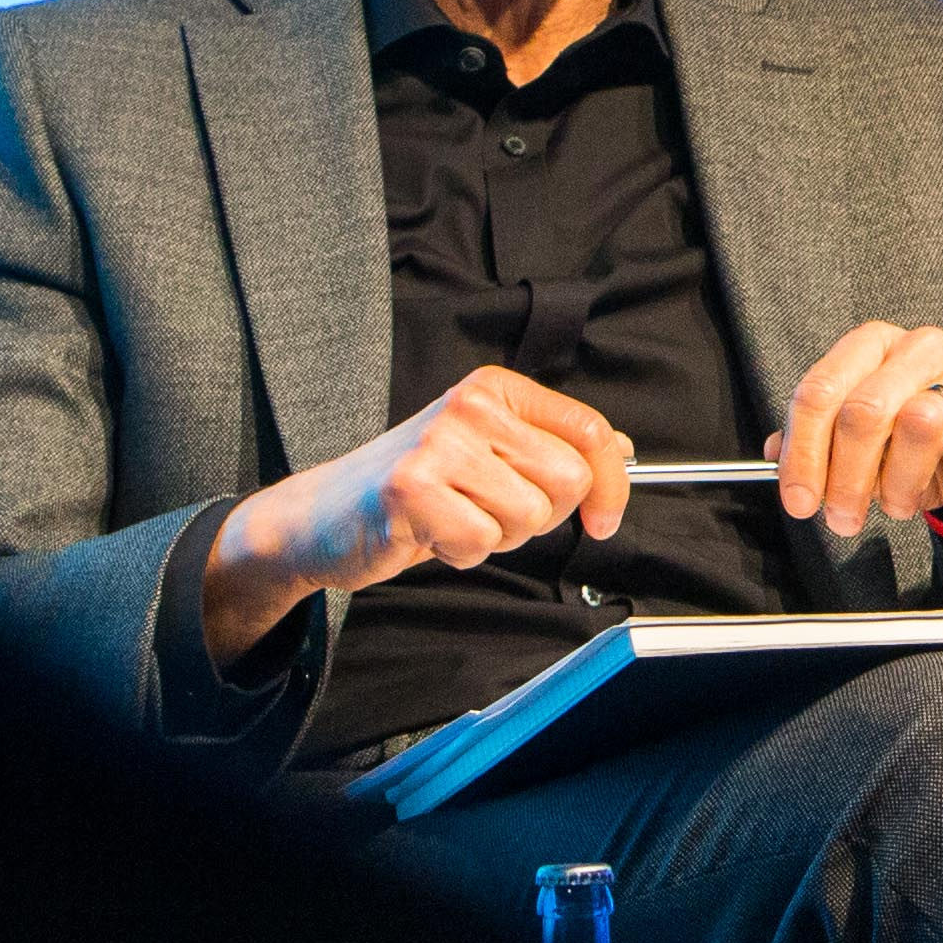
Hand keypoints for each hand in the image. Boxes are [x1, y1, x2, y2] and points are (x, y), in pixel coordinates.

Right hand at [199, 365, 630, 664]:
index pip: (590, 432)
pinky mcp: (412, 486)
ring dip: (497, 535)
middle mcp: (471, 405)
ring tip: (454, 517)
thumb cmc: (415, 488)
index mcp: (496, 389)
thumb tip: (620, 451)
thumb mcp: (489, 452)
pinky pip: (482, 541)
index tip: (602, 521)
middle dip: (540, 516)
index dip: (610, 486)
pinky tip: (429, 533)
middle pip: (568, 480)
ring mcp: (440, 442)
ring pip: (529, 516)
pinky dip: (461, 553)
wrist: (323, 515)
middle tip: (489, 511)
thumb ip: (551, 446)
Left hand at [783, 321, 942, 542]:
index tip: (800, 503)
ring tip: (900, 506)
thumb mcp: (866, 439)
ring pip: (922, 422)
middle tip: (845, 520)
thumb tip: (771, 455)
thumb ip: (820, 441)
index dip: (803, 454)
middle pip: (865, 410)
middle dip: (848, 479)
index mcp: (872, 346)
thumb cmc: (922, 439)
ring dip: (902, 482)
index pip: (820, 391)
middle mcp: (920, 345)